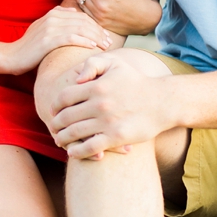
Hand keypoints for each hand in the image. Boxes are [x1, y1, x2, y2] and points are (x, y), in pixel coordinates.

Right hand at [4, 7, 112, 74]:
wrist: (11, 56)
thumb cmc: (30, 47)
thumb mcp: (43, 29)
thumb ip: (58, 21)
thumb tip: (74, 15)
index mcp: (54, 14)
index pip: (81, 16)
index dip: (95, 25)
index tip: (104, 35)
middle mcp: (53, 18)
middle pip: (83, 21)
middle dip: (98, 31)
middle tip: (109, 41)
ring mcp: (50, 27)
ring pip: (80, 28)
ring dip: (95, 37)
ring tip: (104, 45)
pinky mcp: (48, 39)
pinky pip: (71, 37)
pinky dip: (84, 41)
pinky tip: (92, 46)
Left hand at [49, 53, 168, 158]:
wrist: (162, 102)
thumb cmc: (137, 82)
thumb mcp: (116, 63)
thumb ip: (93, 64)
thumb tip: (76, 78)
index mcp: (95, 86)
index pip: (64, 97)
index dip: (55, 106)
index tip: (53, 111)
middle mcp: (98, 104)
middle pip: (66, 117)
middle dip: (55, 124)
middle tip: (53, 129)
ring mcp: (106, 121)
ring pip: (75, 133)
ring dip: (62, 139)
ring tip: (59, 141)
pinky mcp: (116, 137)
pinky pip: (90, 147)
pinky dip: (78, 152)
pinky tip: (72, 154)